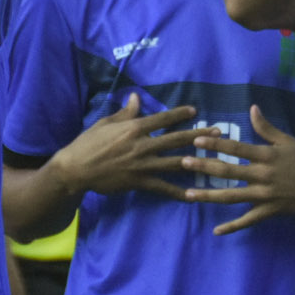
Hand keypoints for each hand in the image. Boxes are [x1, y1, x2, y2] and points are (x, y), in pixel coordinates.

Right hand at [50, 93, 200, 199]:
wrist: (75, 169)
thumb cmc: (88, 143)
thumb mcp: (105, 123)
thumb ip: (125, 113)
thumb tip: (137, 97)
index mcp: (134, 128)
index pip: (163, 119)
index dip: (180, 114)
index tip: (195, 112)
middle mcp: (142, 145)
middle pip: (176, 139)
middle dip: (199, 135)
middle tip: (218, 132)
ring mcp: (142, 165)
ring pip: (175, 162)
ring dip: (197, 161)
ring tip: (214, 160)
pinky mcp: (139, 182)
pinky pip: (164, 188)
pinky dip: (179, 192)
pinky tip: (194, 196)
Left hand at [181, 106, 294, 235]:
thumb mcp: (288, 141)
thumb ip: (267, 127)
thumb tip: (252, 108)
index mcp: (266, 156)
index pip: (236, 149)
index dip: (216, 144)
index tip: (196, 140)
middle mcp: (262, 176)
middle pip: (228, 171)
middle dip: (204, 167)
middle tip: (182, 162)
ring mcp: (264, 196)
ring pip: (232, 197)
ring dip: (208, 195)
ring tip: (188, 194)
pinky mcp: (269, 211)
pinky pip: (248, 220)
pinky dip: (232, 227)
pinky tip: (216, 231)